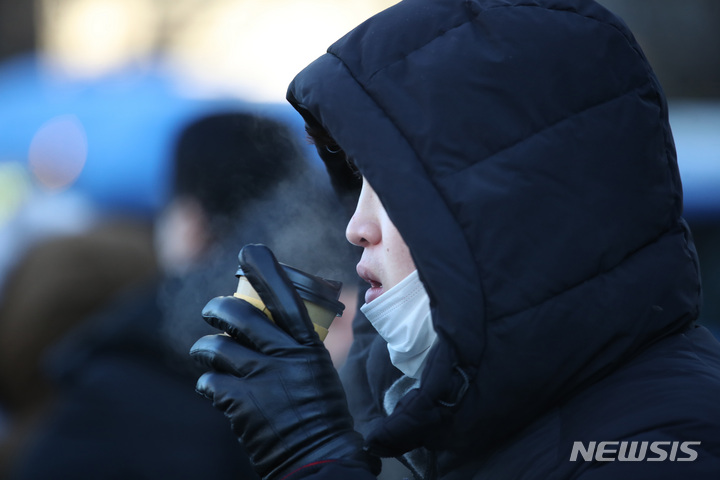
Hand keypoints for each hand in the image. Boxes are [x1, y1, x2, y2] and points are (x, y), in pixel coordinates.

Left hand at [190, 244, 378, 478]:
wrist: (319, 455)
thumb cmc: (320, 411)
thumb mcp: (318, 369)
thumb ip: (298, 344)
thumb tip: (291, 319)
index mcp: (307, 344)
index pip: (284, 296)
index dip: (265, 270)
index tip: (249, 252)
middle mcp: (283, 356)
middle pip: (238, 314)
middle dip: (217, 308)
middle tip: (213, 312)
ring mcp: (260, 379)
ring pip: (216, 347)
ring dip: (206, 349)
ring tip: (207, 355)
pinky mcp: (240, 404)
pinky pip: (208, 382)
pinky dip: (207, 383)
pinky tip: (214, 388)